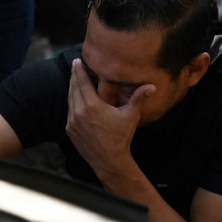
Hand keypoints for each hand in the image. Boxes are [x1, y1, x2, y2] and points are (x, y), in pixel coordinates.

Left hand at [65, 58, 153, 179]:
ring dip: (72, 88)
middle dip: (74, 76)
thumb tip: (152, 86)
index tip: (77, 61)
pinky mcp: (70, 129)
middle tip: (75, 65)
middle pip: (73, 87)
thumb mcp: (130, 116)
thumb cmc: (121, 137)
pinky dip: (72, 102)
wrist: (109, 161)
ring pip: (70, 99)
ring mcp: (72, 121)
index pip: (82, 81)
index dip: (79, 70)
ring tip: (74, 79)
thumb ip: (138, 98)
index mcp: (92, 105)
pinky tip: (75, 98)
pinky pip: (69, 111)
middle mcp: (79, 111)